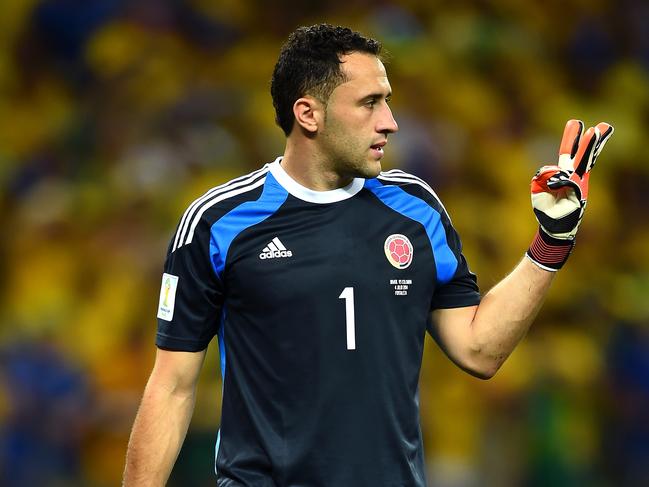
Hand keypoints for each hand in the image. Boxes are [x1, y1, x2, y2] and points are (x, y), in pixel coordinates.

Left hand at [526, 119, 613, 270]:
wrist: (552, 226)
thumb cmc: (546, 208)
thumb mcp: (537, 188)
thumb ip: (543, 176)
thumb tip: (554, 172)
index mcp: (562, 172)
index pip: (567, 151)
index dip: (570, 138)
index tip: (575, 122)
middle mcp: (573, 176)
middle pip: (581, 154)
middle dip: (588, 139)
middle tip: (599, 125)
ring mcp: (578, 184)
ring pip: (585, 161)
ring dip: (590, 146)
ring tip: (598, 130)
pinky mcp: (579, 194)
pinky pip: (569, 181)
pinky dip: (561, 181)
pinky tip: (553, 185)